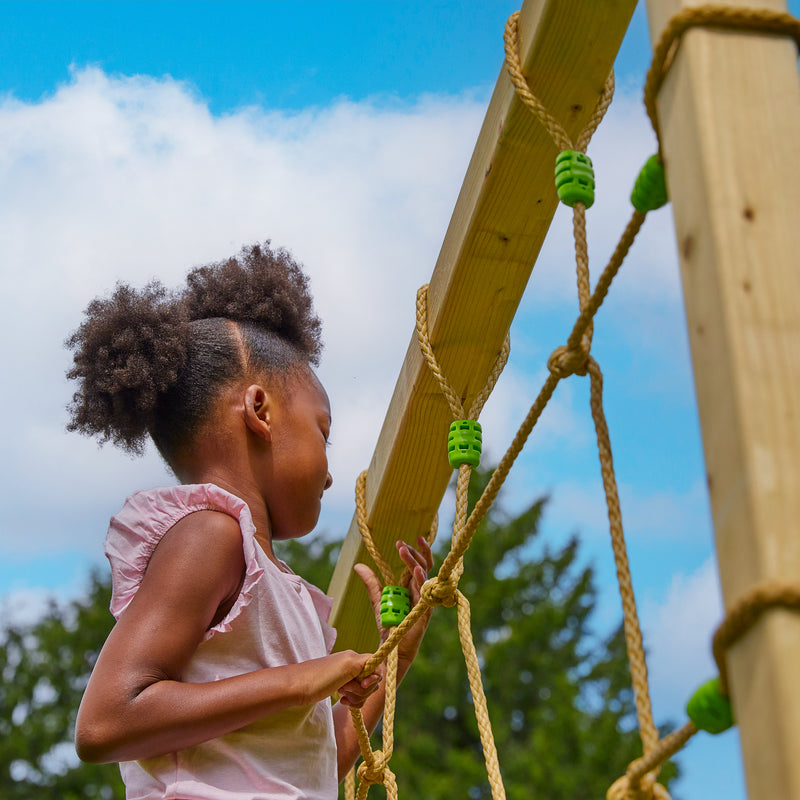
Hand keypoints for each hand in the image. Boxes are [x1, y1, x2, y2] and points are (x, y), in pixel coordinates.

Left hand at [354, 536, 434, 674]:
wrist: (391, 650)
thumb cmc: (390, 626)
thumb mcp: (379, 600)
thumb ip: (371, 583)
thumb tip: (358, 565)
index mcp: (413, 587)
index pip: (417, 564)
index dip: (413, 551)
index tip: (401, 541)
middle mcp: (421, 592)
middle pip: (423, 567)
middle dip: (413, 553)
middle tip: (401, 544)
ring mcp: (424, 601)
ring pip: (425, 576)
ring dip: (415, 562)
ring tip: (404, 551)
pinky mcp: (424, 613)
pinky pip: (426, 595)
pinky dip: (422, 581)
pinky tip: (416, 571)